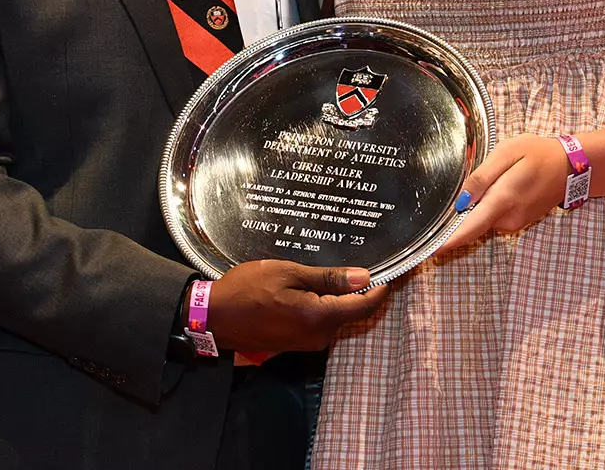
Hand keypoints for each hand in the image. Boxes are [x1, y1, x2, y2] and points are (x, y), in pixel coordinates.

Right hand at [207, 260, 389, 352]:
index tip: (390, 271)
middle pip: (351, 312)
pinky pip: (321, 322)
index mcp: (319, 317)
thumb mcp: (287, 273)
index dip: (380, 289)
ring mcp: (308, 343)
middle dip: (359, 290)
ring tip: (333, 271)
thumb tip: (363, 277)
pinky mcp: (297, 343)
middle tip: (361, 261)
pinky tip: (314, 287)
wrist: (214, 318)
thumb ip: (327, 278)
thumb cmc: (247, 290)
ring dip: (339, 297)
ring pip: (336, 317)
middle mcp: (319, 336)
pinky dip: (324, 305)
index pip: (364, 306)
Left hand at [434, 133, 572, 254]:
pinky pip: (495, 217)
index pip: (469, 228)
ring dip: (479, 205)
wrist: (571, 167)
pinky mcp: (519, 222)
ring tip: (496, 176)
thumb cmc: (538, 154)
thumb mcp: (507, 153)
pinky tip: (502, 185)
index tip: (430, 251)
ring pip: (483, 219)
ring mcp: (515, 223)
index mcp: (502, 200)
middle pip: (472, 223)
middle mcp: (508, 219)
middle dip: (462, 211)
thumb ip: (482, 177)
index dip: (448, 241)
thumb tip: (460, 201)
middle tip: (470, 185)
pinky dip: (491, 205)